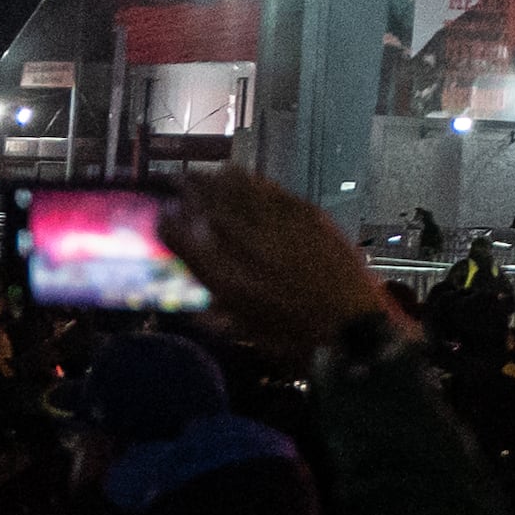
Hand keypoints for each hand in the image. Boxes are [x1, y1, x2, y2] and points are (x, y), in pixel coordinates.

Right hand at [161, 169, 399, 358]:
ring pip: (241, 190)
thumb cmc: (294, 337)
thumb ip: (212, 312)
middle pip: (210, 204)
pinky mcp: (309, 216)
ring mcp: (280, 225)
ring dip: (219, 180)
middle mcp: (248, 246)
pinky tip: (247, 180)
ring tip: (207, 177)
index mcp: (226, 280)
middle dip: (190, 189)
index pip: (185, 240)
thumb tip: (195, 301)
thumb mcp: (243, 331)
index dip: (169, 224)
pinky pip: (272, 190)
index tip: (162, 213)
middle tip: (179, 181)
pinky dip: (254, 183)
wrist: (352, 327)